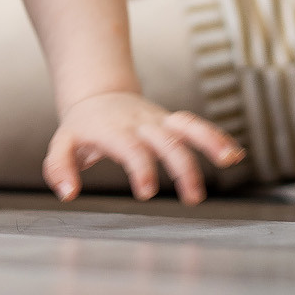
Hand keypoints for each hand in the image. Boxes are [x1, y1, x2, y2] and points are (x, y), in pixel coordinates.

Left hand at [44, 92, 242, 205]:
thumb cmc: (82, 129)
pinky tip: (235, 154)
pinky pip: (196, 126)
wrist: (97, 96)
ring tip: (230, 161)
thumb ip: (59, 169)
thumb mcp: (61, 145)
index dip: (141, 168)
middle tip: (193, 198)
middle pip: (167, 140)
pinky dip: (216, 138)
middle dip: (183, 167)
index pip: (131, 148)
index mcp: (113, 130)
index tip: (146, 193)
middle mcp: (140, 123)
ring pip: (188, 125)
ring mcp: (159, 121)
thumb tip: (69, 194)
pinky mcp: (171, 122)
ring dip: (210, 141)